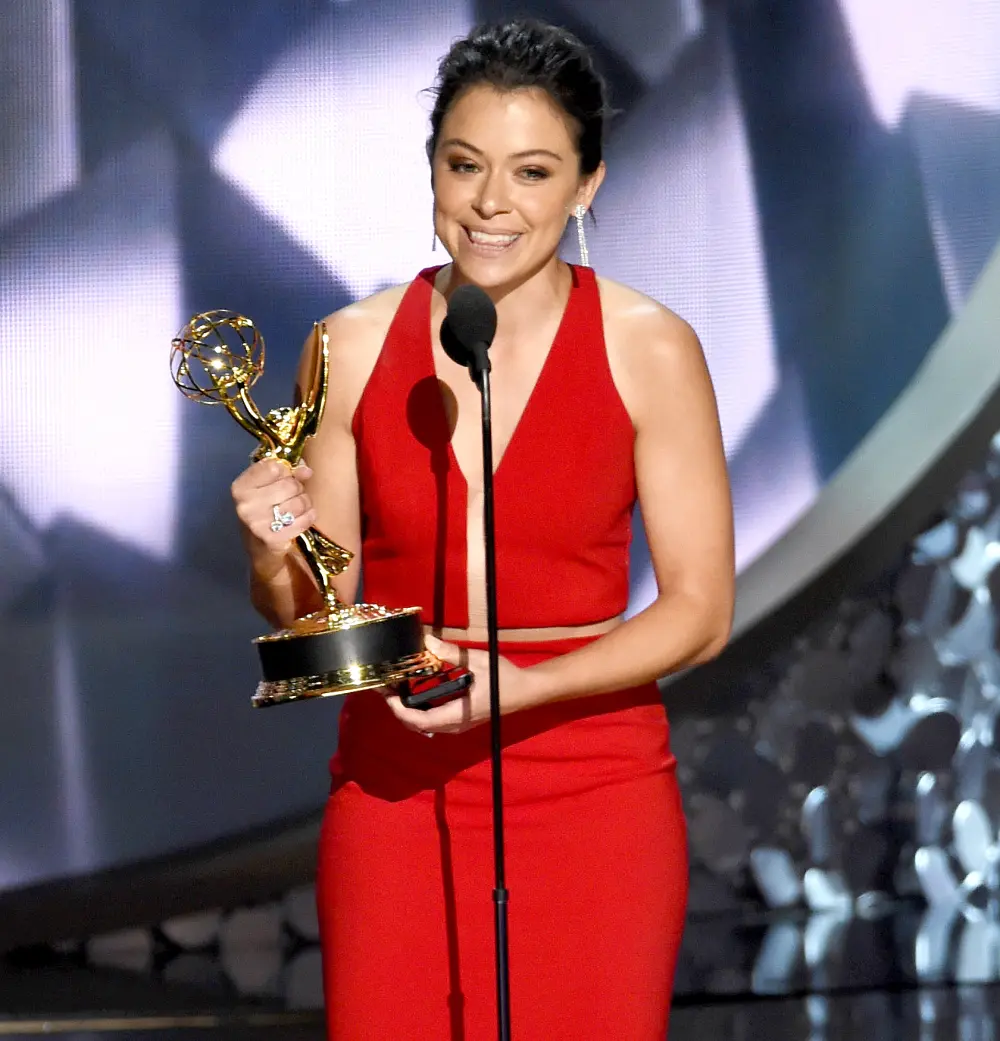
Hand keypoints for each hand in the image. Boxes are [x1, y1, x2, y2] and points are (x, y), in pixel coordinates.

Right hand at [231, 458, 316, 565]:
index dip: (285, 471)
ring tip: (298, 507)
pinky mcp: (273, 539)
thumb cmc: (265, 509)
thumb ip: (288, 472)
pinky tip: (302, 517)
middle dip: (298, 488)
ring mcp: (257, 524)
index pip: (274, 467)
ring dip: (305, 503)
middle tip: (294, 494)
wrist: (259, 546)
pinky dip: (308, 516)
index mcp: (241, 487)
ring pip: (300, 502)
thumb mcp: (268, 486)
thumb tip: (306, 470)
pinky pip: (304, 520)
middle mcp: (246, 505)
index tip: (284, 477)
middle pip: (290, 485)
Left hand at [383, 634, 538, 735]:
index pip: (419, 721)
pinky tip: (412, 692)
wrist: (526, 692)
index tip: (386, 692)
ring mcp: (457, 725)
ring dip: (406, 710)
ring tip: (394, 688)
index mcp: (457, 714)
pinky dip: (417, 709)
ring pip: (423, 725)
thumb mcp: (477, 661)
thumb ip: (450, 653)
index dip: (398, 709)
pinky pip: (432, 720)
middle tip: (384, 686)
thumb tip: (426, 640)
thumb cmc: (504, 679)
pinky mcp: (459, 720)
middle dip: (397, 708)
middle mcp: (454, 725)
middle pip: (416, 725)